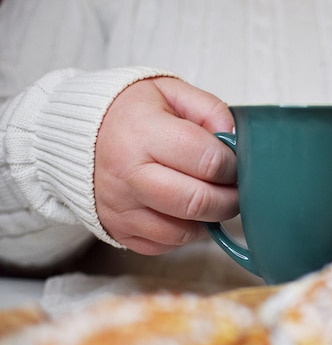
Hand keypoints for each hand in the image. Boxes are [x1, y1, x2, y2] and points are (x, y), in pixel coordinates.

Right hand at [95, 77, 236, 254]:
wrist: (74, 132)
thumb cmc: (132, 111)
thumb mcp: (171, 91)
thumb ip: (210, 110)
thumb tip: (235, 141)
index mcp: (142, 133)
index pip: (207, 160)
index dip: (233, 165)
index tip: (236, 163)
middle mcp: (127, 174)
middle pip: (197, 203)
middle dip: (229, 200)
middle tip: (235, 189)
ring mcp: (119, 207)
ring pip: (183, 232)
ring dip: (208, 219)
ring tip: (210, 198)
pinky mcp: (116, 230)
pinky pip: (164, 246)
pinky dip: (183, 234)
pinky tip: (183, 211)